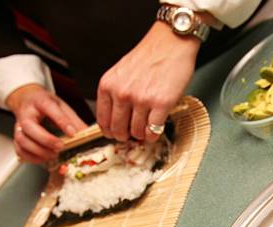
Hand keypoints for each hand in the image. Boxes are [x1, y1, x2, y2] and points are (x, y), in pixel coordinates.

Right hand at [7, 84, 86, 163]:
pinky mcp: (16, 137)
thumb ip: (73, 120)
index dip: (61, 121)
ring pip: (21, 139)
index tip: (72, 133)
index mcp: (40, 101)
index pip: (48, 108)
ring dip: (38, 150)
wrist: (27, 100)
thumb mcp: (62, 107)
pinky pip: (19, 149)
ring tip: (53, 155)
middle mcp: (26, 113)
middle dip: (45, 139)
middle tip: (60, 147)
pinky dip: (31, 157)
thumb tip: (87, 134)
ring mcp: (18, 126)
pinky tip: (43, 158)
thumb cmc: (45, 104)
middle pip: (28, 126)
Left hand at [96, 21, 199, 142]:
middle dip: (126, 136)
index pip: (102, 121)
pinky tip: (156, 129)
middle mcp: (122, 93)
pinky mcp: (161, 104)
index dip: (110, 132)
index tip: (116, 134)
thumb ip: (115, 93)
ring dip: (142, 135)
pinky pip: (153, 130)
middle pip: (118, 130)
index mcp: (108, 85)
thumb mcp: (121, 73)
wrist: (170, 43)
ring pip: (136, 132)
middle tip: (133, 135)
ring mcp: (141, 100)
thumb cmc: (149, 56)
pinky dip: (154, 134)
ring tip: (146, 129)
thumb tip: (117, 119)